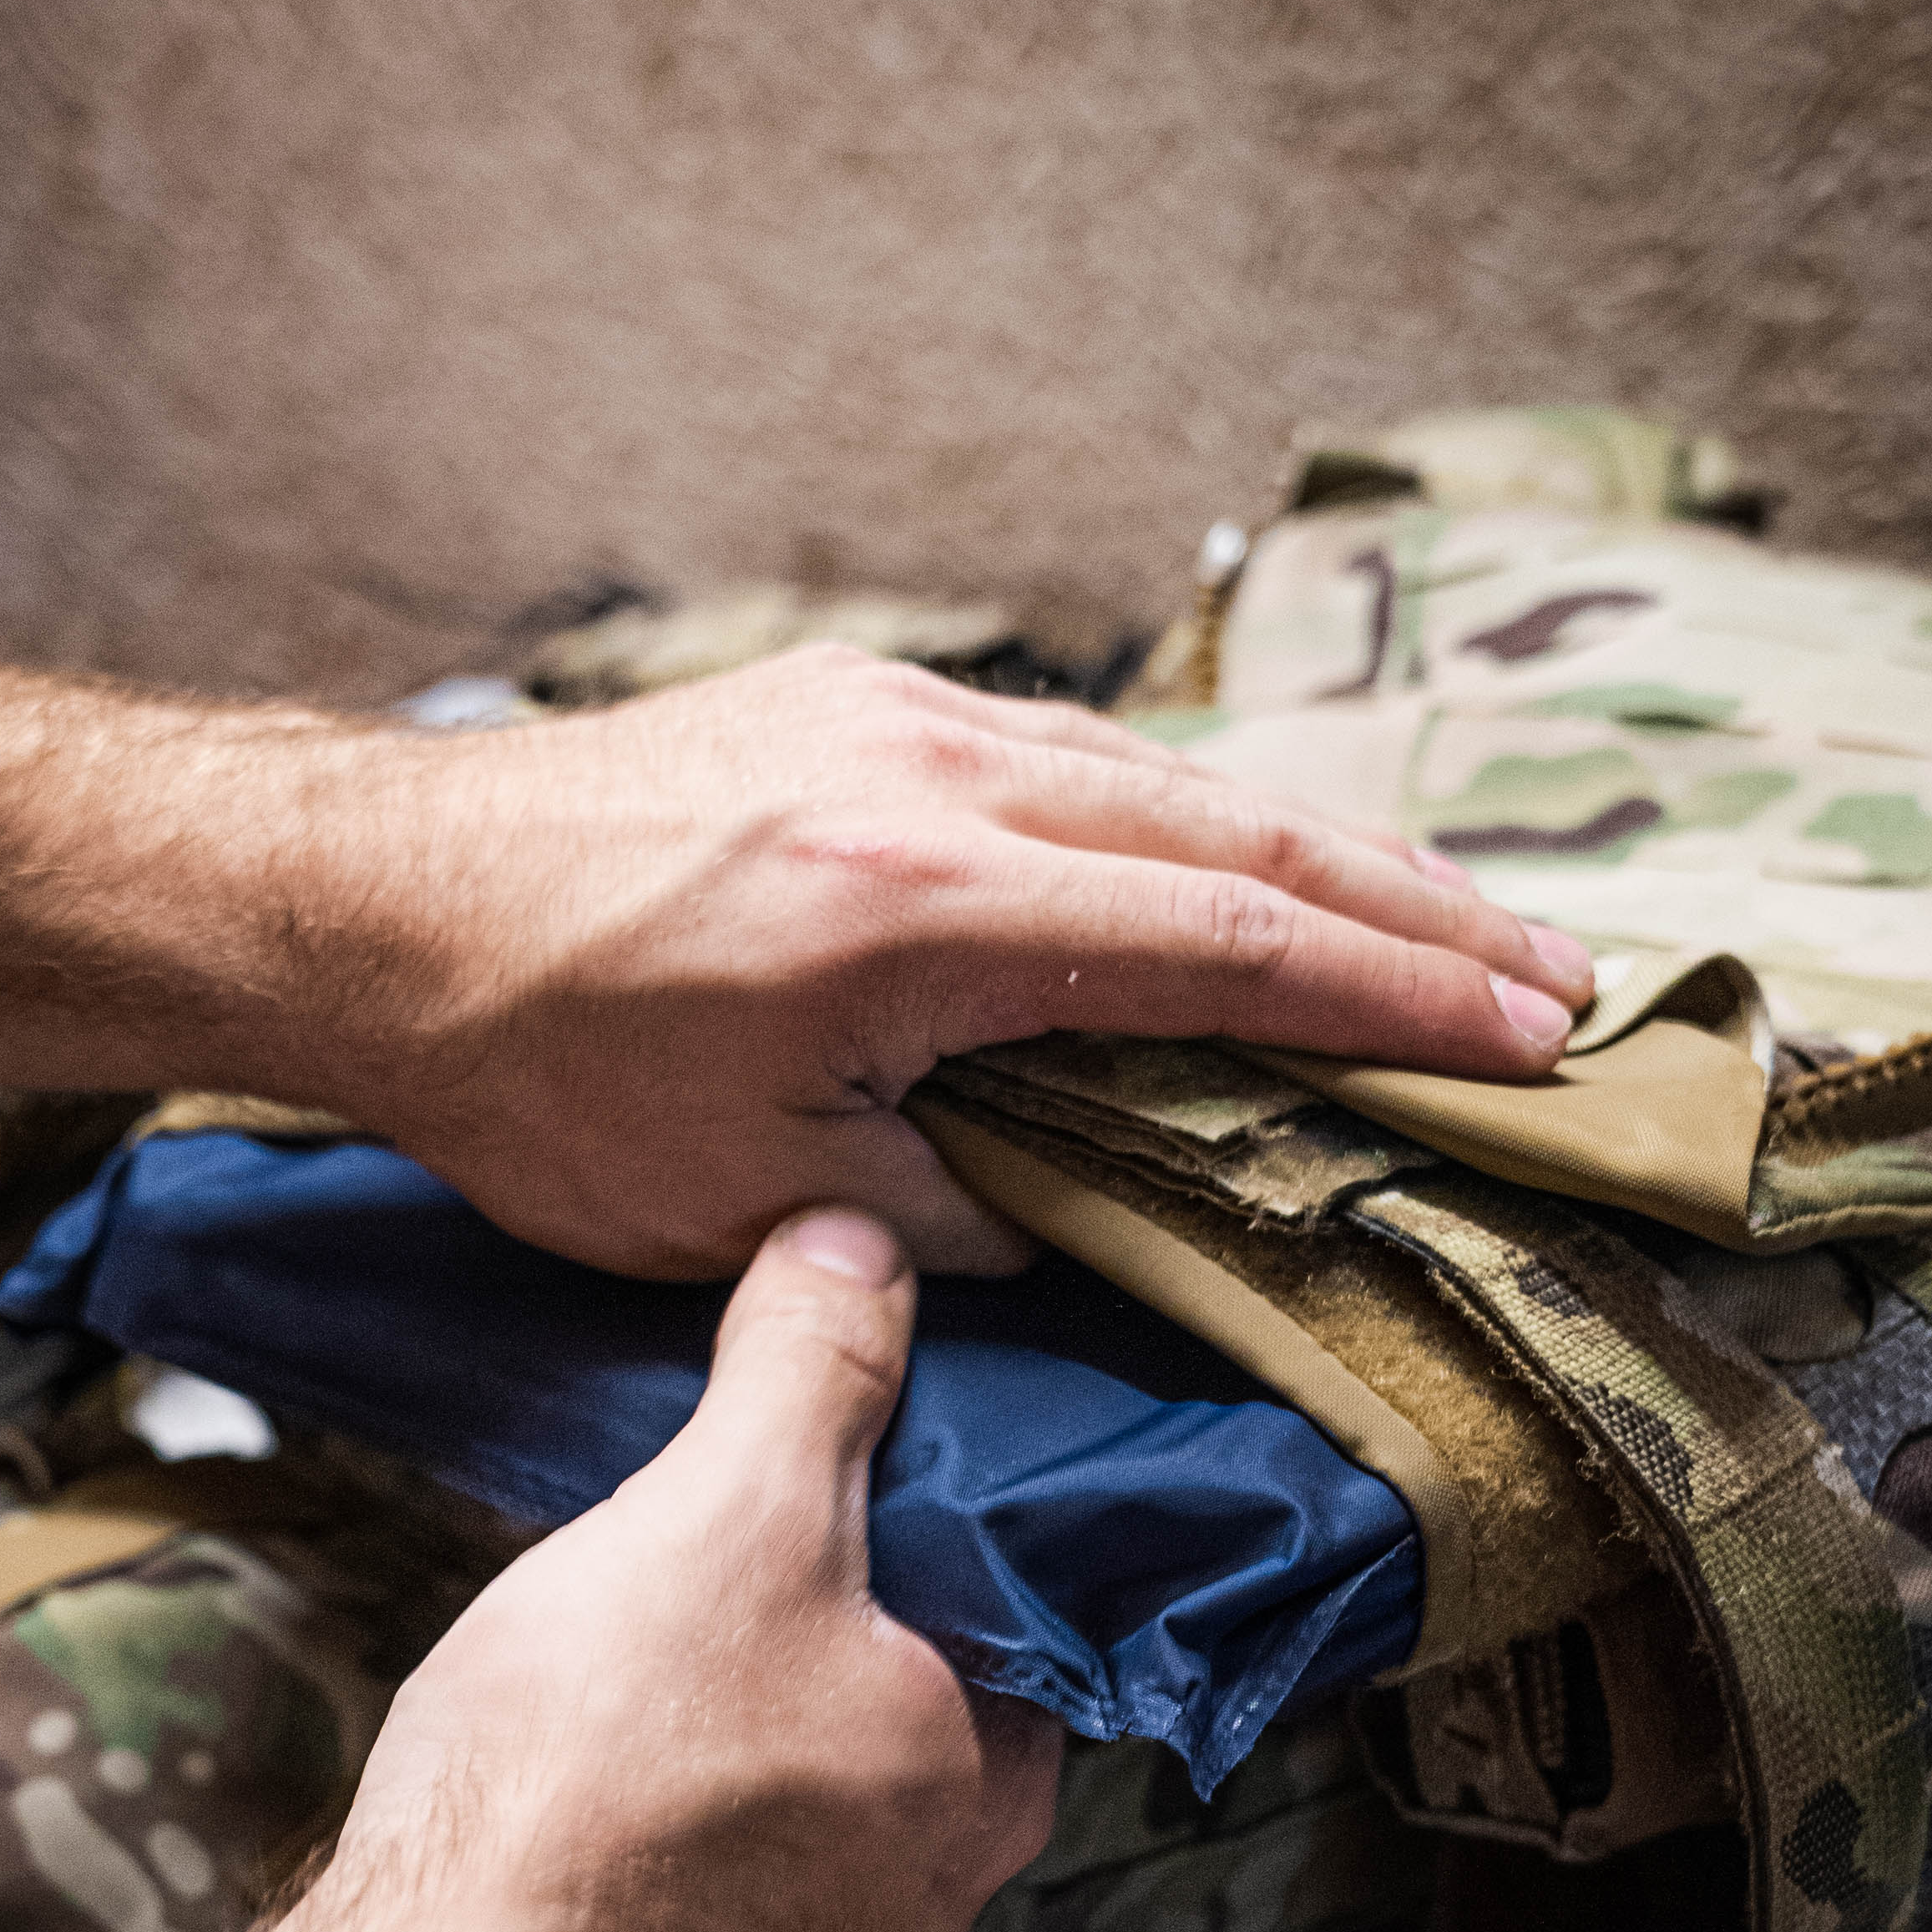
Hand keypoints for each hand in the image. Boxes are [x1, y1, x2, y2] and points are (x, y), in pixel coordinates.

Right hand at [303, 1202, 1058, 1931]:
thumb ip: (810, 1372)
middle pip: (909, 1680)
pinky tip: (575, 1752)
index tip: (848, 1424)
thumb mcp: (724, 1513)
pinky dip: (658, 1793)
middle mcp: (933, 1886)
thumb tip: (860, 1252)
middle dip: (818, 1592)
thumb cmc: (595, 1794)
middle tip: (711, 1510)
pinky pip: (708, 1858)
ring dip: (729, 1699)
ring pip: (802, 1774)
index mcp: (993, 1769)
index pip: (1024, 1591)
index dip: (935, 1487)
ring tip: (625, 1625)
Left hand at [338, 645, 1594, 1274]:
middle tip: (1559, 980)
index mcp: (920, 905)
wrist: (372, 905)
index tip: (1529, 1039)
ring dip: (1321, 852)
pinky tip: (1252, 861)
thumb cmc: (534, 1069)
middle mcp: (932, 775)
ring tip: (1447, 923)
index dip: (1397, 995)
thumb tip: (1086, 1229)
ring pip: (1169, 776)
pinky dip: (1191, 813)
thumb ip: (947, 1216)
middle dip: (1417, 910)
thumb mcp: (749, 1199)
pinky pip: (1074, 752)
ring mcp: (895, 715)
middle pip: (1243, 830)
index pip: (1231, 943)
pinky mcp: (854, 702)